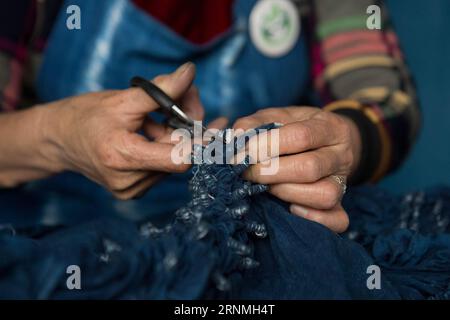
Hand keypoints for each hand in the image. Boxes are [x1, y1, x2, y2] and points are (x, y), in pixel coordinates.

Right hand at [42, 62, 203, 199]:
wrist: (58, 140)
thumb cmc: (85, 116)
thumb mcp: (122, 99)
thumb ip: (160, 90)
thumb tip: (190, 73)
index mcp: (122, 157)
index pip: (179, 158)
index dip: (201, 141)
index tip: (216, 124)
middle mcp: (129, 181)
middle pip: (179, 156)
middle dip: (188, 126)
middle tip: (189, 97)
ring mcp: (131, 189)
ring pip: (172, 161)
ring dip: (176, 135)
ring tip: (160, 115)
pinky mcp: (133, 190)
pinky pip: (162, 167)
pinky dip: (165, 146)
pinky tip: (154, 130)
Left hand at [233, 106, 361, 232]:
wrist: (330, 144)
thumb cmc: (297, 130)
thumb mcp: (278, 117)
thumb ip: (255, 124)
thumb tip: (236, 138)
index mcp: (329, 127)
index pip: (301, 136)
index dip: (268, 146)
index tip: (243, 153)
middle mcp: (341, 155)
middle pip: (310, 168)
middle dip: (271, 173)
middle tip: (247, 173)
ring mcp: (343, 183)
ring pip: (324, 195)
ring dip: (286, 193)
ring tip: (267, 187)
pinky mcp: (341, 206)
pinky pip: (337, 220)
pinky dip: (313, 219)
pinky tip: (290, 209)